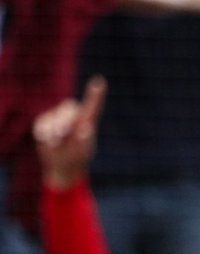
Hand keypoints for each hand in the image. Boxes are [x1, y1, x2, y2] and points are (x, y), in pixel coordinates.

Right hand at [33, 77, 103, 191]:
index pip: (92, 106)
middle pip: (68, 108)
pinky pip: (42, 122)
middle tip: (61, 134)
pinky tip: (48, 141)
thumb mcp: (82, 152)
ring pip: (54, 115)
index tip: (100, 81)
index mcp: (87, 123)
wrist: (61, 167)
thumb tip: (86, 126)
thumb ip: (84, 140)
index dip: (95, 94)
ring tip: (56, 142)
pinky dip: (44, 133)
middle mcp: (73, 117)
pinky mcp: (45, 121)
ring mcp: (58, 118)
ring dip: (53, 129)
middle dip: (63, 120)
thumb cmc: (76, 159)